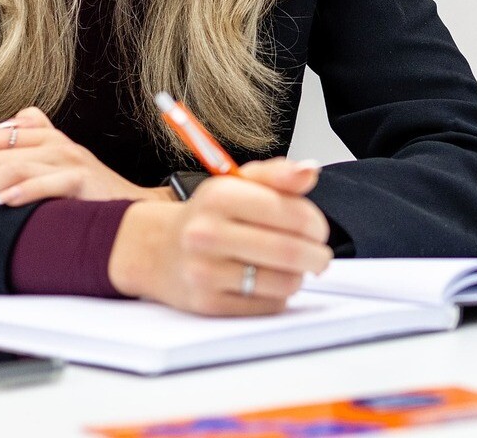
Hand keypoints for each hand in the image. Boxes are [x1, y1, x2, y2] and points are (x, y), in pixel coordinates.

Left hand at [0, 107, 163, 229]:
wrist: (138, 208)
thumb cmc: (90, 190)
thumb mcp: (57, 159)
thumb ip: (32, 137)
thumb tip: (7, 121)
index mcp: (33, 135)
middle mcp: (45, 141)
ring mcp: (65, 158)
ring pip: (2, 171)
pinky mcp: (83, 179)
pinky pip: (46, 183)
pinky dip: (19, 193)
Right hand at [108, 159, 331, 315]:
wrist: (156, 249)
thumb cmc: (208, 216)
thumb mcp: (238, 183)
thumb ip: (278, 175)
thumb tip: (310, 170)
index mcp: (220, 196)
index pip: (290, 213)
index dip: (316, 224)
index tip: (318, 230)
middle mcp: (208, 233)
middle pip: (290, 251)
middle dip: (316, 256)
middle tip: (319, 256)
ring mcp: (205, 271)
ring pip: (283, 282)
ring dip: (298, 277)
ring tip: (292, 268)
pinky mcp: (208, 303)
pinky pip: (267, 305)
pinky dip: (278, 295)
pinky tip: (268, 283)